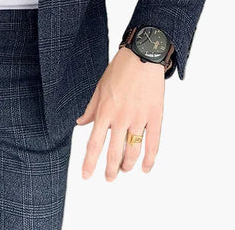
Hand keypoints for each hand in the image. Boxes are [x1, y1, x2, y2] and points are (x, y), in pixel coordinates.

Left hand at [75, 46, 164, 180]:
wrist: (142, 56)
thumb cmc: (120, 69)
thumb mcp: (99, 87)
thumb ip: (90, 108)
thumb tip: (80, 123)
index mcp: (104, 111)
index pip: (95, 143)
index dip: (90, 162)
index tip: (86, 175)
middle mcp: (120, 118)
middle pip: (114, 152)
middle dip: (110, 169)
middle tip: (108, 178)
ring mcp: (139, 118)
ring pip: (133, 151)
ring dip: (127, 165)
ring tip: (124, 170)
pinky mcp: (155, 116)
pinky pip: (153, 143)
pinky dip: (149, 158)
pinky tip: (145, 167)